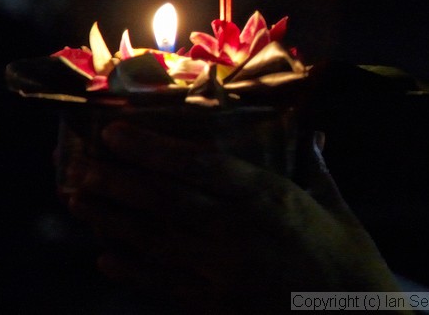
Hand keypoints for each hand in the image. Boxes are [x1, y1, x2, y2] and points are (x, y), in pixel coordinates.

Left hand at [67, 121, 402, 312]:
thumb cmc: (350, 258)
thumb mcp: (336, 205)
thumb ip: (315, 165)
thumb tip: (315, 132)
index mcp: (268, 198)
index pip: (198, 166)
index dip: (152, 149)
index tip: (117, 133)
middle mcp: (236, 232)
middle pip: (164, 202)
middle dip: (117, 182)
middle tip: (80, 166)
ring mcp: (221, 274)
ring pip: (153, 241)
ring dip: (111, 220)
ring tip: (78, 202)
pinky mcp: (215, 307)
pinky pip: (162, 285)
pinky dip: (130, 271)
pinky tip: (104, 259)